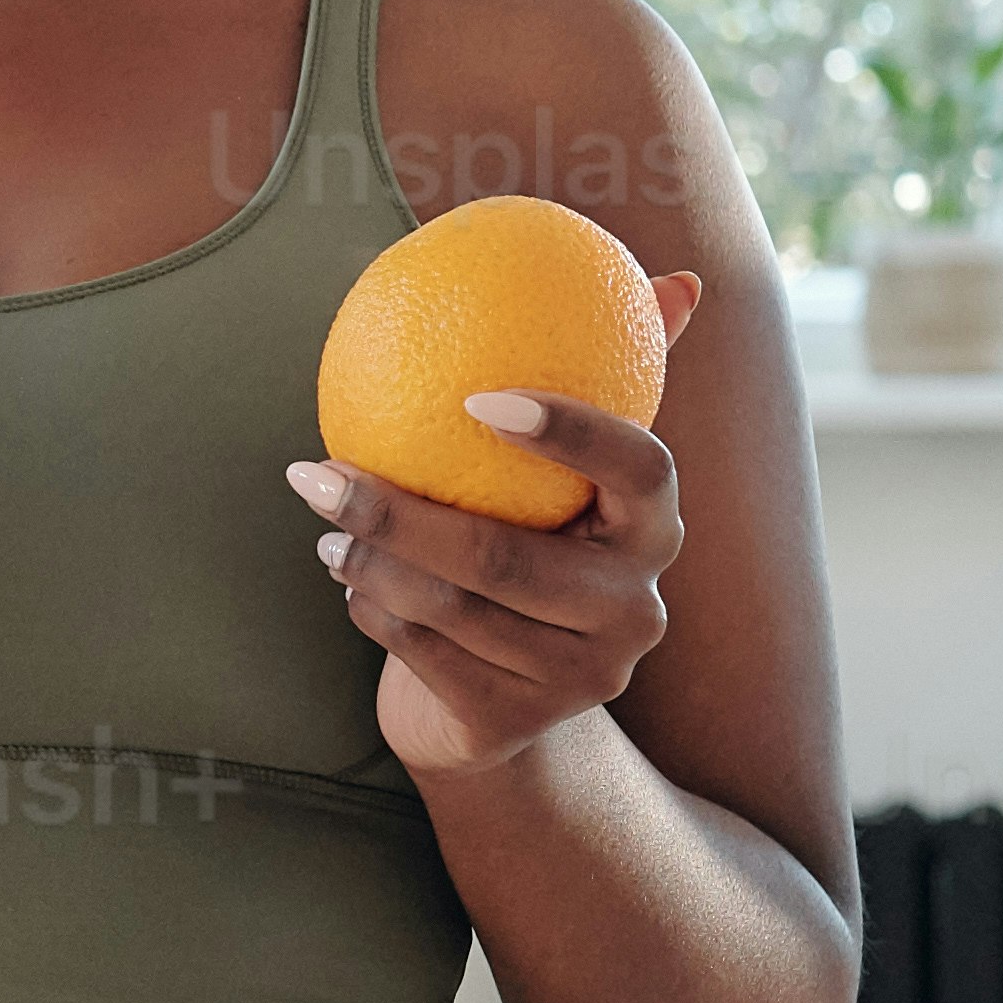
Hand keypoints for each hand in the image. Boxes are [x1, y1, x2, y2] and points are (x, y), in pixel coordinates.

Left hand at [284, 281, 699, 792]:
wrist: (507, 700)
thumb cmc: (538, 547)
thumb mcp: (577, 475)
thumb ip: (616, 375)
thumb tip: (681, 277)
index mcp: (657, 533)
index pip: (641, 468)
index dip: (570, 432)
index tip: (477, 395)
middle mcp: (634, 612)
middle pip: (507, 558)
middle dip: (397, 512)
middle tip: (322, 471)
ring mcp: (579, 679)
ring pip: (452, 608)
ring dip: (368, 560)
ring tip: (322, 517)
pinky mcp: (513, 724)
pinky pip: (423, 654)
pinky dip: (374, 610)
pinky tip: (347, 578)